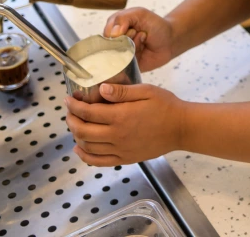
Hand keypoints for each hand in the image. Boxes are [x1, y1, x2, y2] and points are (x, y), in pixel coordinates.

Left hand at [65, 83, 187, 166]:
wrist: (181, 128)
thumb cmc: (166, 106)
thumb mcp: (146, 91)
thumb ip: (122, 91)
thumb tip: (101, 89)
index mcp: (121, 116)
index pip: (88, 112)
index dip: (74, 106)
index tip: (68, 99)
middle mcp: (117, 135)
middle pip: (83, 131)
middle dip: (71, 120)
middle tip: (70, 112)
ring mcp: (120, 149)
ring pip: (88, 147)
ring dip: (76, 136)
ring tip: (75, 125)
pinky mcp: (125, 159)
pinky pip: (99, 162)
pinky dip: (85, 156)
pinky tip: (80, 149)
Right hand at [104, 8, 177, 71]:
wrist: (170, 40)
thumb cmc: (155, 25)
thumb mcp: (139, 14)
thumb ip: (123, 18)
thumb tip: (112, 33)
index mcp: (115, 28)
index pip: (107, 33)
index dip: (117, 31)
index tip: (131, 26)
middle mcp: (117, 42)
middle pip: (111, 45)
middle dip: (126, 37)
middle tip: (137, 32)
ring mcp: (123, 55)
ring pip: (119, 54)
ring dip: (133, 45)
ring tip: (143, 39)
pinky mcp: (129, 66)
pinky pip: (126, 63)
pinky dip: (136, 53)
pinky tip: (144, 47)